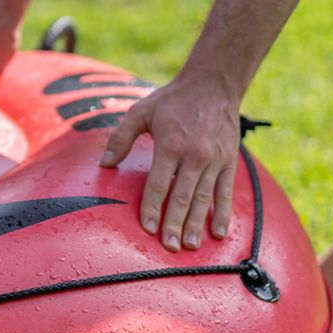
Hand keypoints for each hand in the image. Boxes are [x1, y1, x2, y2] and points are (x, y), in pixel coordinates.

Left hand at [99, 74, 242, 251]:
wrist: (213, 84)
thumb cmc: (172, 100)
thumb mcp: (140, 111)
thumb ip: (120, 137)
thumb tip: (104, 163)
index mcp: (171, 144)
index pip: (159, 183)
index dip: (152, 207)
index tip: (148, 228)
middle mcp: (195, 155)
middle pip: (182, 196)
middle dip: (175, 223)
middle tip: (169, 247)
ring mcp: (214, 160)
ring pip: (204, 198)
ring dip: (196, 224)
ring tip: (190, 246)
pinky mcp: (228, 162)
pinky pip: (225, 192)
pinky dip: (223, 213)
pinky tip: (218, 233)